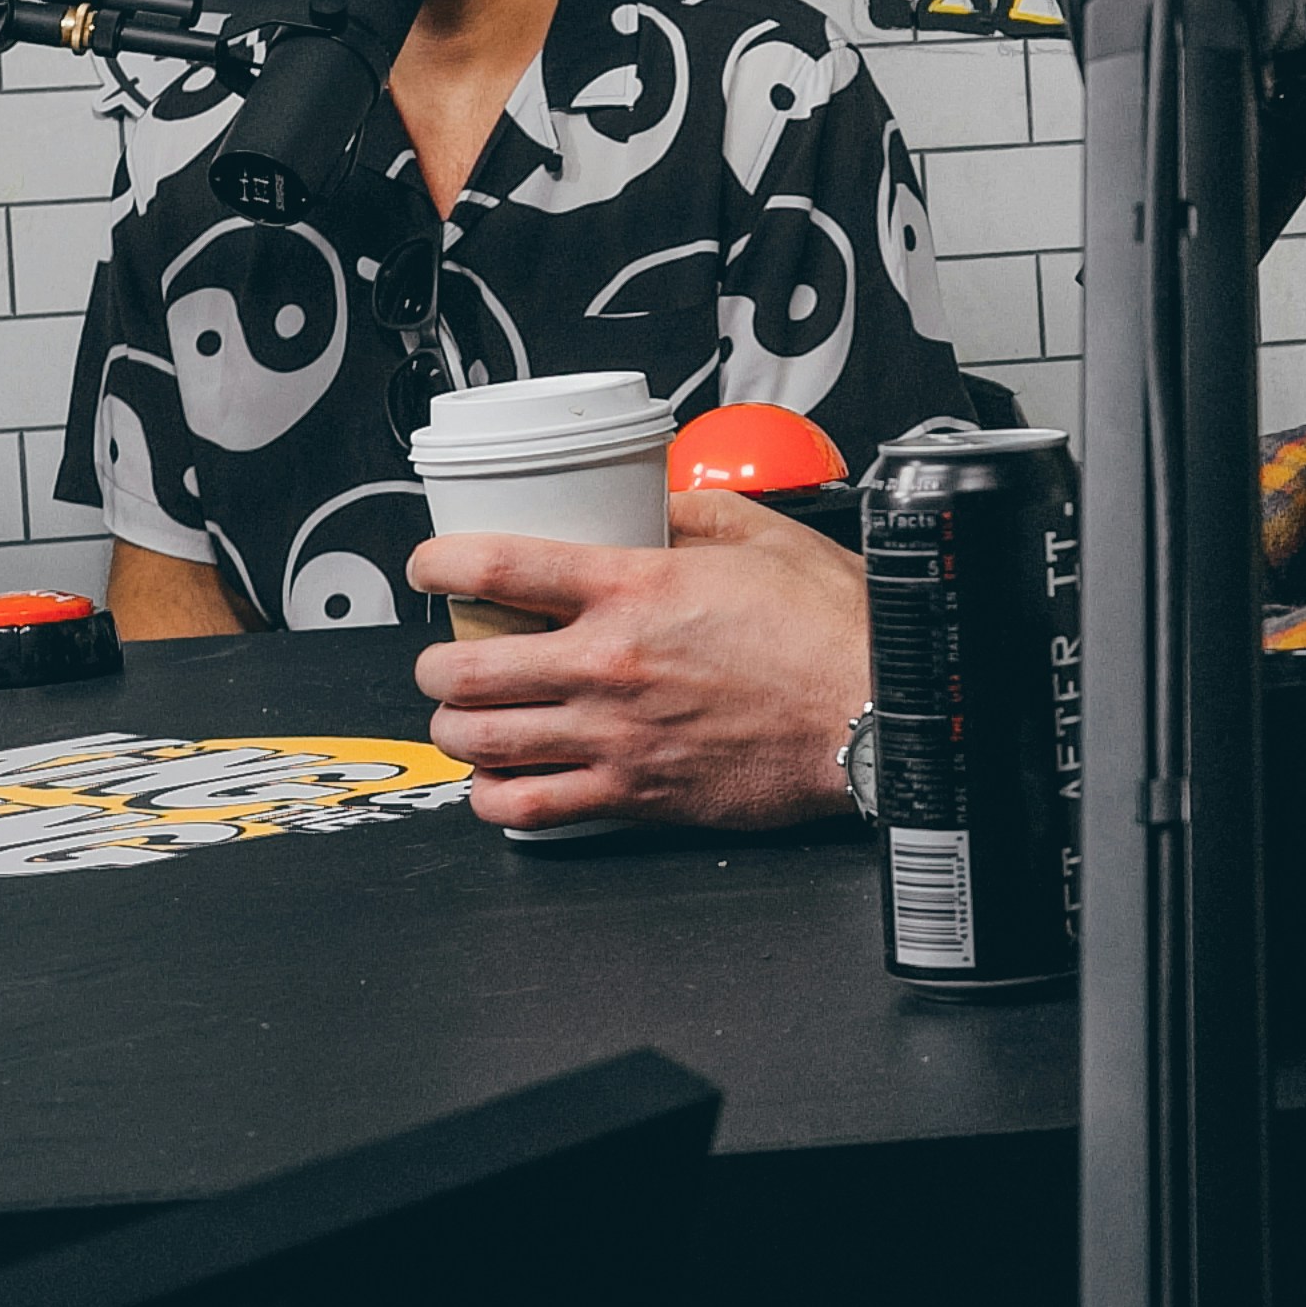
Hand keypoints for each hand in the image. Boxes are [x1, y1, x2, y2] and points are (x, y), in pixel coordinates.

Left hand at [410, 490, 868, 832]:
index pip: (495, 567)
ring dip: (456, 726)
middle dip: (436, 661)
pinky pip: (526, 808)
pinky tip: (500, 781)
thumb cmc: (833, 630)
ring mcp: (615, 736)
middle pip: (462, 667)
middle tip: (449, 655)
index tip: (429, 566)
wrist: (876, 714)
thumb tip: (649, 498)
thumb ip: (692, 510)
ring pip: (478, 740)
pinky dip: (492, 798)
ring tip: (467, 716)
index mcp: (634, 588)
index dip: (436, 562)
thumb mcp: (765, 535)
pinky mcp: (635, 794)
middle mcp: (609, 664)